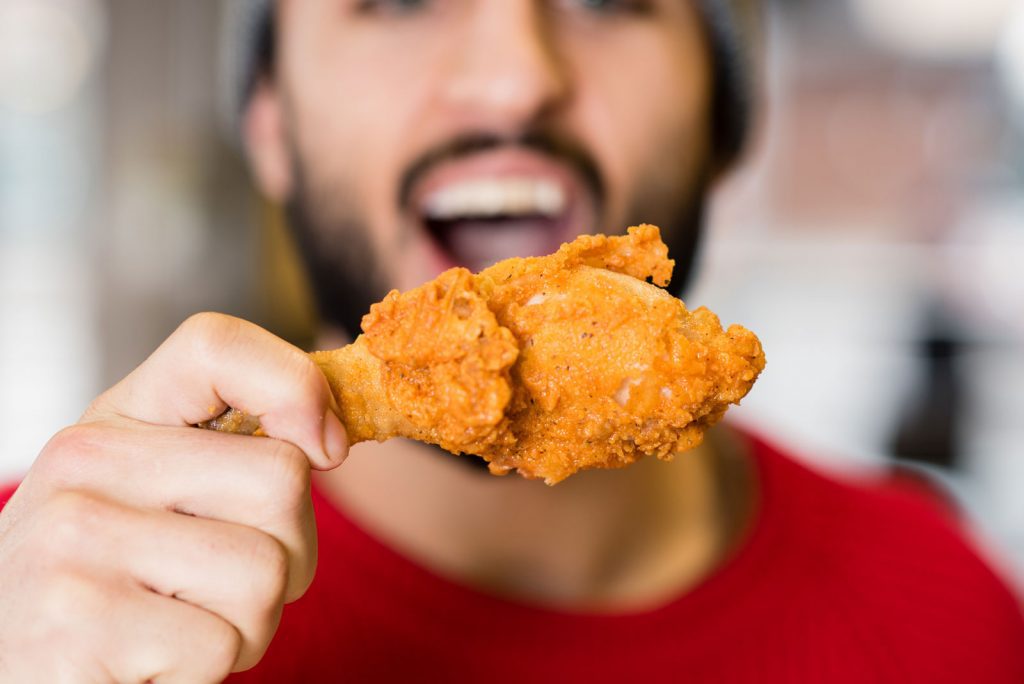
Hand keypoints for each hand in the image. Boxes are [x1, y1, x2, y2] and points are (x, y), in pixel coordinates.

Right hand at [0, 313, 347, 681]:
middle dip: (289, 554)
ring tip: (185, 627)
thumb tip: (330, 439)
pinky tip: (154, 663)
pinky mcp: (77, 623)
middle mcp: (84, 462)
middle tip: (223, 586)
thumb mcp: (164, 496)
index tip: (326, 448)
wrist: (19, 670)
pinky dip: (210, 670)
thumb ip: (234, 455)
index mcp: (116, 421)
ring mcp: (73, 539)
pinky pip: (224, 644)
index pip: (215, 345)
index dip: (297, 386)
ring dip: (252, 623)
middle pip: (282, 479)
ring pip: (267, 571)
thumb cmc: (116, 586)